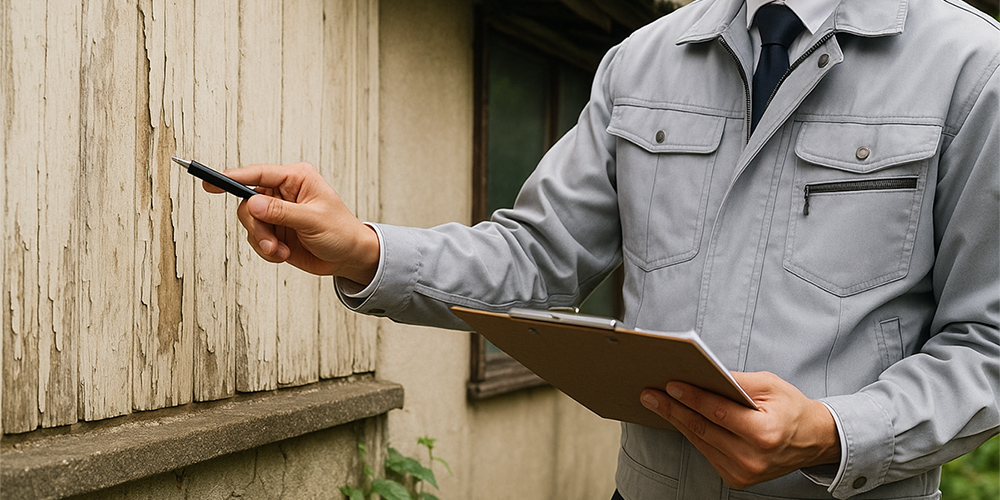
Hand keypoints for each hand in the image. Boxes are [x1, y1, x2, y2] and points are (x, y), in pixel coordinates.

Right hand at [204, 162, 379, 283]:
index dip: (233, 177)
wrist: (349, 257)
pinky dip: (266, 250)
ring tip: (281, 251)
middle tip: (269, 242)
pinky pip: (255, 239)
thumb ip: (282, 212)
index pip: (258, 174)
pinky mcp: (274, 231)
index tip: (211, 183)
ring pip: (250, 223)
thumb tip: (252, 203)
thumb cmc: (341, 232)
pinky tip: (284, 254)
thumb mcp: (313, 220)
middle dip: (255, 225)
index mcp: (296, 178)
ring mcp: (277, 212)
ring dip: (262, 241)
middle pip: (247, 202)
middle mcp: (284, 193)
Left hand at [640, 371, 839, 489]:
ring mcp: (743, 472)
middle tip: (649, 394)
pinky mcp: (736, 478)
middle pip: (703, 429)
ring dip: (676, 421)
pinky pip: (706, 451)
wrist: (813, 440)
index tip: (670, 385)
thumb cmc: (792, 409)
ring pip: (700, 441)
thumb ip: (737, 381)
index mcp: (764, 434)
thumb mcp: (770, 386)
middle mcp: (752, 458)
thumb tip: (704, 374)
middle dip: (673, 409)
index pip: (719, 413)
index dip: (692, 398)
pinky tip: (677, 418)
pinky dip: (691, 434)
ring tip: (656, 403)